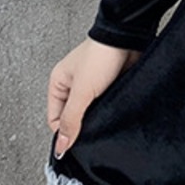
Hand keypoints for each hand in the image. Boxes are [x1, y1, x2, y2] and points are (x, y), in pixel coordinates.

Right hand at [47, 39, 140, 157]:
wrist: (129, 38)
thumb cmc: (101, 55)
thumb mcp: (82, 92)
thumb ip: (71, 119)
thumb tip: (60, 146)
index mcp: (59, 83)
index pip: (55, 118)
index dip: (64, 133)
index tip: (76, 143)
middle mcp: (74, 85)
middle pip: (73, 117)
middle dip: (82, 126)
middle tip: (93, 133)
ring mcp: (93, 86)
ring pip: (91, 113)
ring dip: (98, 118)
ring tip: (105, 121)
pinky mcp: (110, 86)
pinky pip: (106, 106)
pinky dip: (109, 111)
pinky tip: (114, 113)